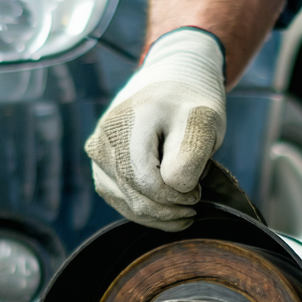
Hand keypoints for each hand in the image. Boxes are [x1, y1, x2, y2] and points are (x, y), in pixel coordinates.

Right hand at [85, 28, 226, 230]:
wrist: (170, 88)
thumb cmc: (189, 106)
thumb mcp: (204, 122)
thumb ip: (191, 152)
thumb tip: (173, 185)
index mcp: (130, 121)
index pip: (146, 180)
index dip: (175, 196)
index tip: (198, 193)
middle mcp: (104, 137)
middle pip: (134, 195)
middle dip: (169, 208)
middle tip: (194, 201)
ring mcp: (97, 154)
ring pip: (126, 203)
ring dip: (159, 214)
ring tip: (184, 204)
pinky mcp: (100, 168)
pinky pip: (121, 202)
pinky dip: (146, 211)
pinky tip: (168, 209)